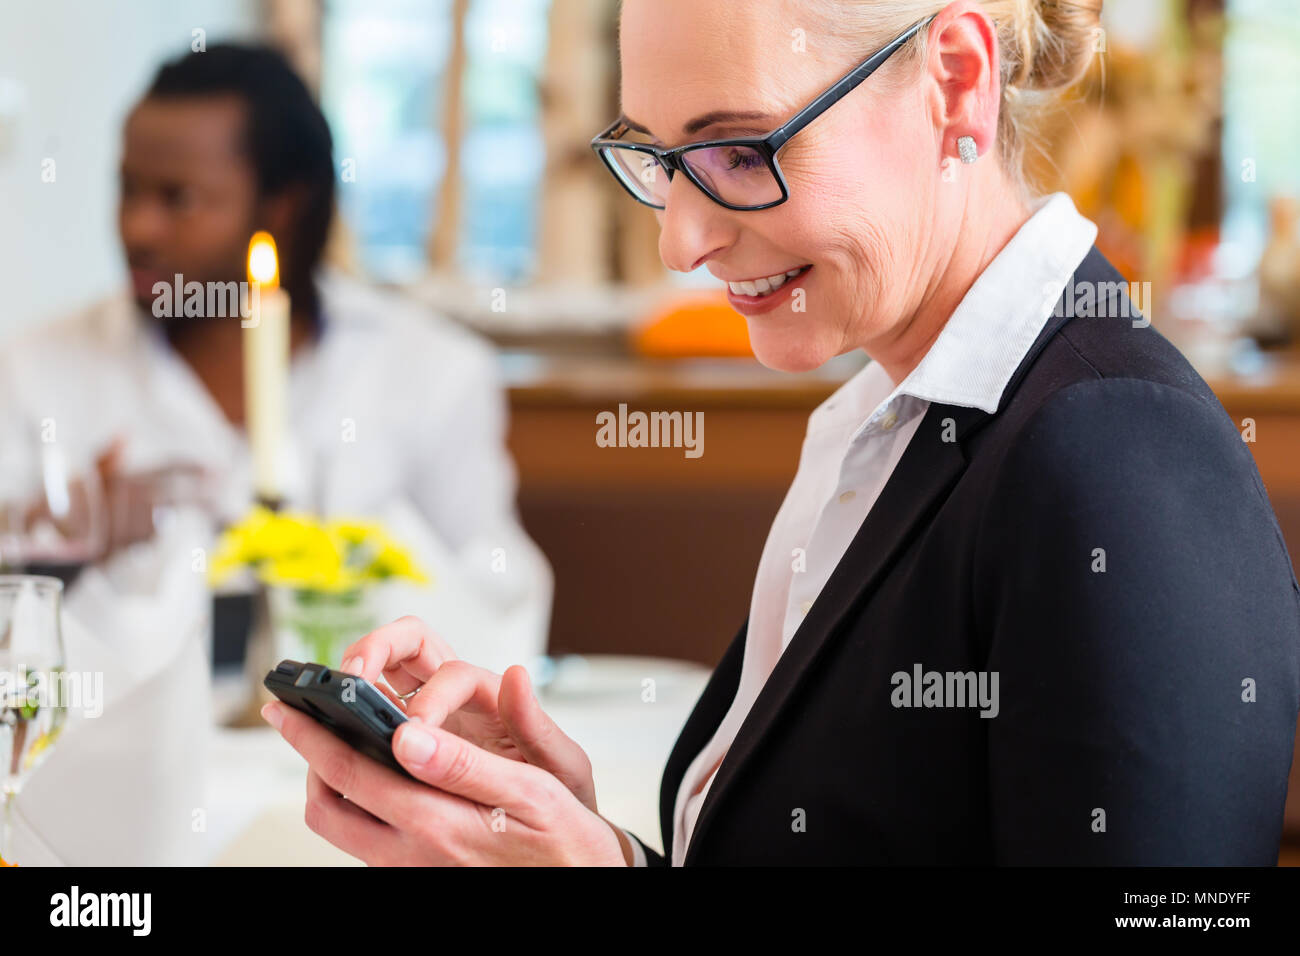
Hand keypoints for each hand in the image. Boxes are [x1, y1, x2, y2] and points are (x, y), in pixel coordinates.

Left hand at [261, 698, 627, 864]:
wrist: (580, 880)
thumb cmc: (561, 835)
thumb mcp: (529, 788)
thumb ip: (463, 763)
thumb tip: (406, 735)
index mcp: (435, 822)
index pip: (350, 773)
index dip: (311, 737)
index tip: (288, 708)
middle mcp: (413, 851)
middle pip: (328, 805)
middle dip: (305, 758)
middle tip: (296, 721)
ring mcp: (411, 866)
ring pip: (341, 826)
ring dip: (328, 782)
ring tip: (333, 743)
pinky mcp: (418, 871)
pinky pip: (366, 838)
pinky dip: (355, 802)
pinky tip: (374, 775)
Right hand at [339, 616, 597, 811]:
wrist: (549, 833)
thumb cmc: (557, 794)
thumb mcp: (560, 765)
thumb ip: (535, 725)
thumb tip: (517, 675)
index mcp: (491, 695)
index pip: (452, 673)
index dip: (430, 698)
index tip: (414, 733)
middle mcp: (454, 696)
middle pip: (407, 644)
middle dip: (374, 650)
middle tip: (350, 678)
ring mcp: (424, 715)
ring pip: (380, 674)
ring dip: (352, 679)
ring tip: (326, 706)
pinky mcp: (404, 743)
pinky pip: (368, 717)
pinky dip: (346, 724)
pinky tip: (329, 749)